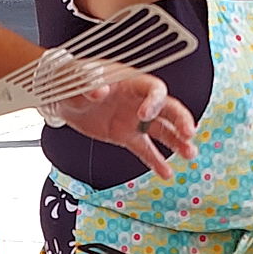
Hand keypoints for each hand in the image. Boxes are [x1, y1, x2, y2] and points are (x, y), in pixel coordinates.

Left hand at [50, 62, 198, 180]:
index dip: (154, 100)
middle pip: (167, 108)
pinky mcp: (126, 135)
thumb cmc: (73, 80)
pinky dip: (155, 161)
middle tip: (189, 133)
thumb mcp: (78, 80)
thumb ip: (89, 86)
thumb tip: (98, 91)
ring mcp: (134, 119)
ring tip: (191, 154)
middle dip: (180, 120)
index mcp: (131, 82)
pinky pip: (144, 149)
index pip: (153, 88)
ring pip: (162, 130)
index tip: (144, 115)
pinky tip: (167, 173)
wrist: (62, 98)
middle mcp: (138, 100)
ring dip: (177, 142)